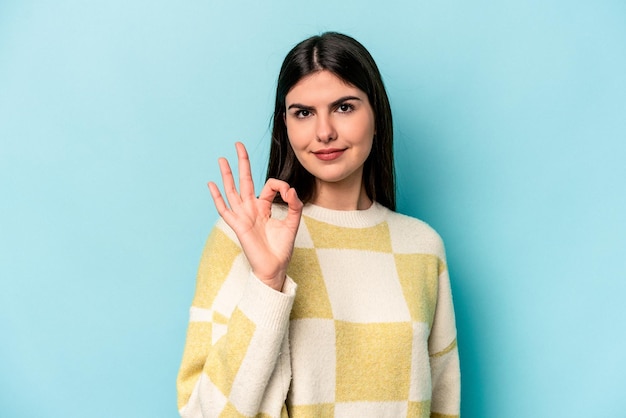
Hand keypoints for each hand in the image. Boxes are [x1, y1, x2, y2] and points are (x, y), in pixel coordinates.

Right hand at [208, 142, 302, 290]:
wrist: (274, 267)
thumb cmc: (282, 248)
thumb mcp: (293, 223)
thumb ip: (294, 205)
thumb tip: (291, 189)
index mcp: (265, 208)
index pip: (269, 186)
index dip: (280, 186)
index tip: (290, 193)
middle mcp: (252, 209)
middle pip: (245, 181)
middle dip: (242, 163)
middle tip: (238, 145)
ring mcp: (243, 216)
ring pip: (233, 191)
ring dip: (227, 175)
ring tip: (222, 159)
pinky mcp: (238, 226)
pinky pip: (225, 210)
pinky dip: (218, 198)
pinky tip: (212, 185)